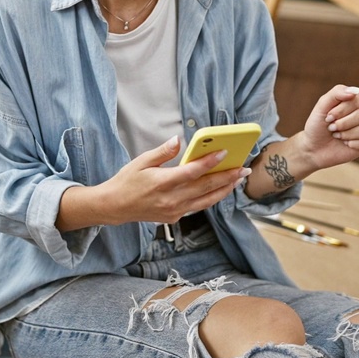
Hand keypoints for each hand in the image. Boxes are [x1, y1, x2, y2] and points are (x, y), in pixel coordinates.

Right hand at [94, 136, 250, 225]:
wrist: (115, 207)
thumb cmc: (127, 181)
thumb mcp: (141, 161)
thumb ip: (163, 152)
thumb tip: (178, 140)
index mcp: (162, 183)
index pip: (192, 172)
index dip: (210, 162)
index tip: (225, 153)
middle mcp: (171, 199)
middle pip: (205, 187)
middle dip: (227, 177)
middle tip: (243, 168)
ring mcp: (174, 211)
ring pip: (207, 200)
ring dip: (225, 189)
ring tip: (238, 179)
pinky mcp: (175, 217)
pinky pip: (198, 206)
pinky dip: (211, 197)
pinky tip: (220, 188)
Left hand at [299, 85, 358, 168]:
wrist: (313, 148)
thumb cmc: (317, 126)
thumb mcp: (321, 107)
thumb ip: (336, 93)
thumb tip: (354, 91)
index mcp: (352, 102)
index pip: (356, 100)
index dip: (341, 110)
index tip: (328, 117)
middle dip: (343, 123)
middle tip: (331, 128)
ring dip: (347, 134)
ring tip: (337, 136)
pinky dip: (354, 144)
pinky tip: (346, 144)